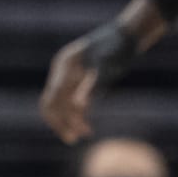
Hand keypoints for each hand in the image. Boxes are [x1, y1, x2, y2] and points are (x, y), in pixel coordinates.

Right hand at [39, 20, 138, 144]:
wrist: (125, 36)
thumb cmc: (116, 50)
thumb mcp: (106, 68)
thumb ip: (91, 86)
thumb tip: (78, 107)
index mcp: (64, 65)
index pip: (52, 97)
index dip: (59, 119)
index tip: (72, 136)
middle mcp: (62, 69)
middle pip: (52, 100)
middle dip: (60, 121)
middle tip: (74, 140)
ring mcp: (69, 72)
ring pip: (60, 100)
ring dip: (68, 119)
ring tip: (85, 134)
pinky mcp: (78, 77)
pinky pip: (69, 98)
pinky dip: (75, 112)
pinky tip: (87, 123)